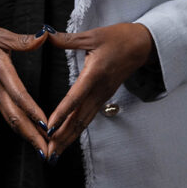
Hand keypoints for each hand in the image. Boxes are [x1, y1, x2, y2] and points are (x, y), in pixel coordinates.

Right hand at [0, 21, 50, 154]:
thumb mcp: (0, 34)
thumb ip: (23, 40)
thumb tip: (45, 36)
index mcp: (0, 71)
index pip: (18, 95)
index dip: (32, 111)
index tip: (45, 125)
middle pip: (15, 116)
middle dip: (32, 136)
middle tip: (49, 152)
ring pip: (11, 120)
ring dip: (27, 136)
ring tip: (43, 151)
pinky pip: (8, 116)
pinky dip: (20, 128)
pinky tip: (30, 137)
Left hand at [44, 23, 154, 159]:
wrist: (142, 46)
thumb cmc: (118, 38)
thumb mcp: (92, 35)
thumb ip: (66, 39)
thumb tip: (44, 35)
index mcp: (95, 74)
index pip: (75, 97)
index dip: (61, 113)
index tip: (49, 128)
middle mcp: (99, 90)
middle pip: (79, 118)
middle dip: (63, 136)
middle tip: (49, 152)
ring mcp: (103, 95)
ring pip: (84, 121)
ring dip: (69, 137)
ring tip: (55, 152)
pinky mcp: (104, 97)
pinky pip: (88, 117)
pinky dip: (76, 129)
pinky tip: (67, 138)